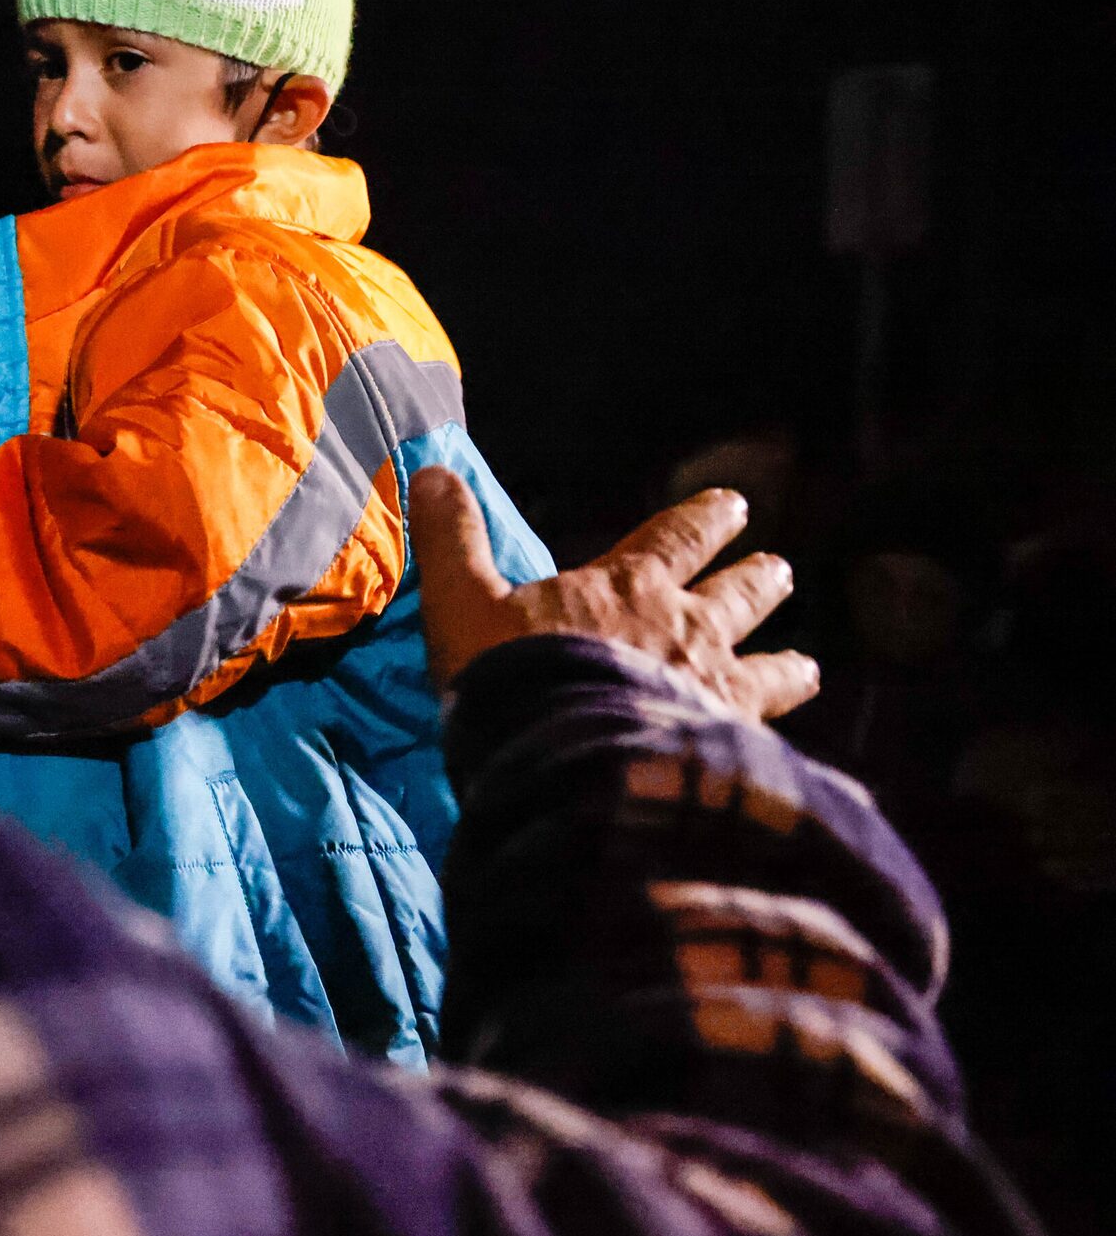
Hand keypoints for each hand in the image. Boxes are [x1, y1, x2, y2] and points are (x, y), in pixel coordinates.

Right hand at [408, 466, 819, 719]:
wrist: (569, 763)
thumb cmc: (515, 676)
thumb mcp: (463, 602)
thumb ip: (453, 540)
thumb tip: (430, 472)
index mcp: (631, 587)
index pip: (678, 537)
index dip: (705, 519)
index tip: (733, 505)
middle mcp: (689, 631)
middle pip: (738, 596)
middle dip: (758, 580)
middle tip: (781, 570)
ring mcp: (717, 693)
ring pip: (769, 670)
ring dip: (786, 666)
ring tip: (806, 667)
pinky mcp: (729, 751)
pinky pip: (766, 739)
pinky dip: (776, 738)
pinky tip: (780, 752)